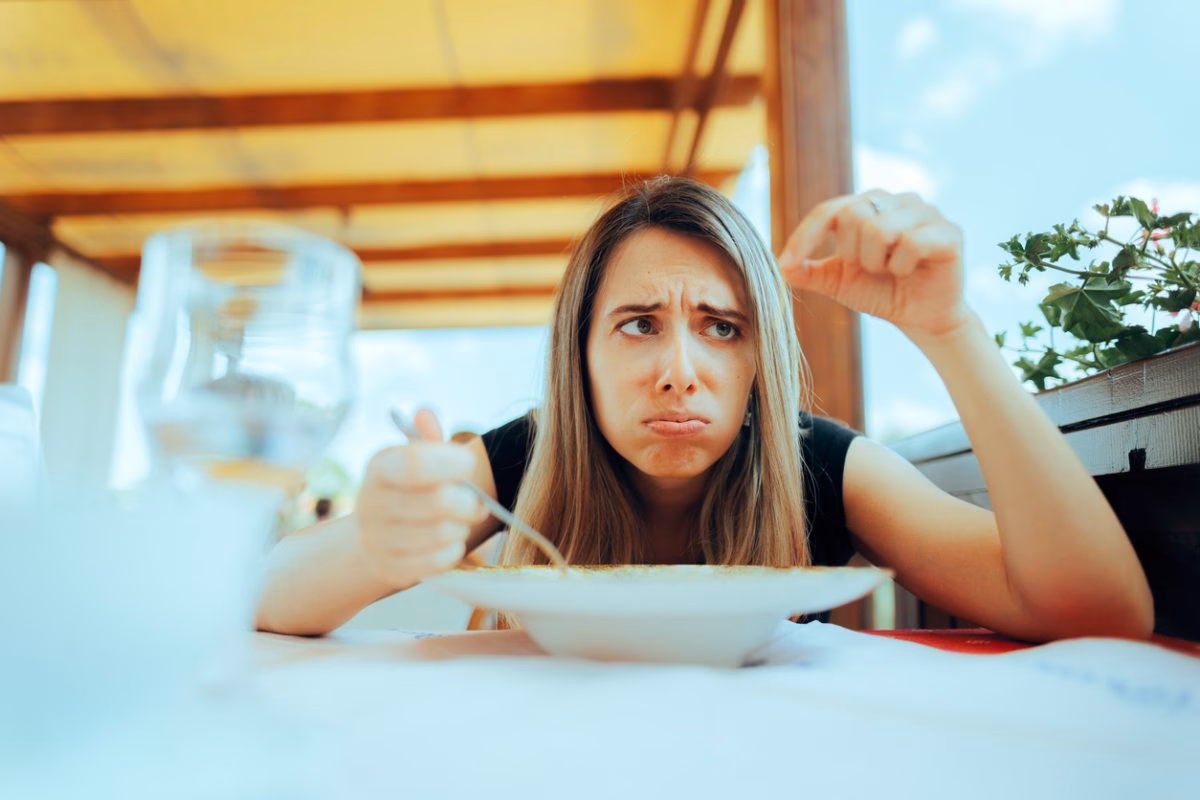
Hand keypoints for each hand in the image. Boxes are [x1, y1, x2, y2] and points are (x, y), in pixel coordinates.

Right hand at [355, 409, 484, 588]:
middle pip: (436, 502)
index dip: (451, 463)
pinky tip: (451, 544)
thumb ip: (427, 438)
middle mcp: (370, 502)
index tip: (469, 465)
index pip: (416, 463)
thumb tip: (425, 414)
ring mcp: (375, 539)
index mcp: (379, 467)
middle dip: (468, 502)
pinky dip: (452, 553)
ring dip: (461, 528)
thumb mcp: (415, 457)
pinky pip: (434, 563)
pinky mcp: (387, 568)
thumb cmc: (410, 487)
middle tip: (478, 503)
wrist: (380, 531)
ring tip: (460, 523)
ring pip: (440, 534)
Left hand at [778, 191, 970, 339]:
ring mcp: (926, 213)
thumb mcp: (838, 282)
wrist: (920, 318)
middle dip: (852, 254)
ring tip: (890, 270)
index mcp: (868, 205)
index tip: (787, 264)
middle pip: (853, 216)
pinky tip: (909, 271)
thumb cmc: (881, 292)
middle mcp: (897, 200)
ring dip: (877, 262)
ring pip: (880, 229)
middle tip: (870, 268)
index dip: (805, 237)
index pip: (829, 210)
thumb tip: (779, 266)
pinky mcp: (949, 232)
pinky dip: (901, 266)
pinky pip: (911, 243)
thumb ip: (809, 272)